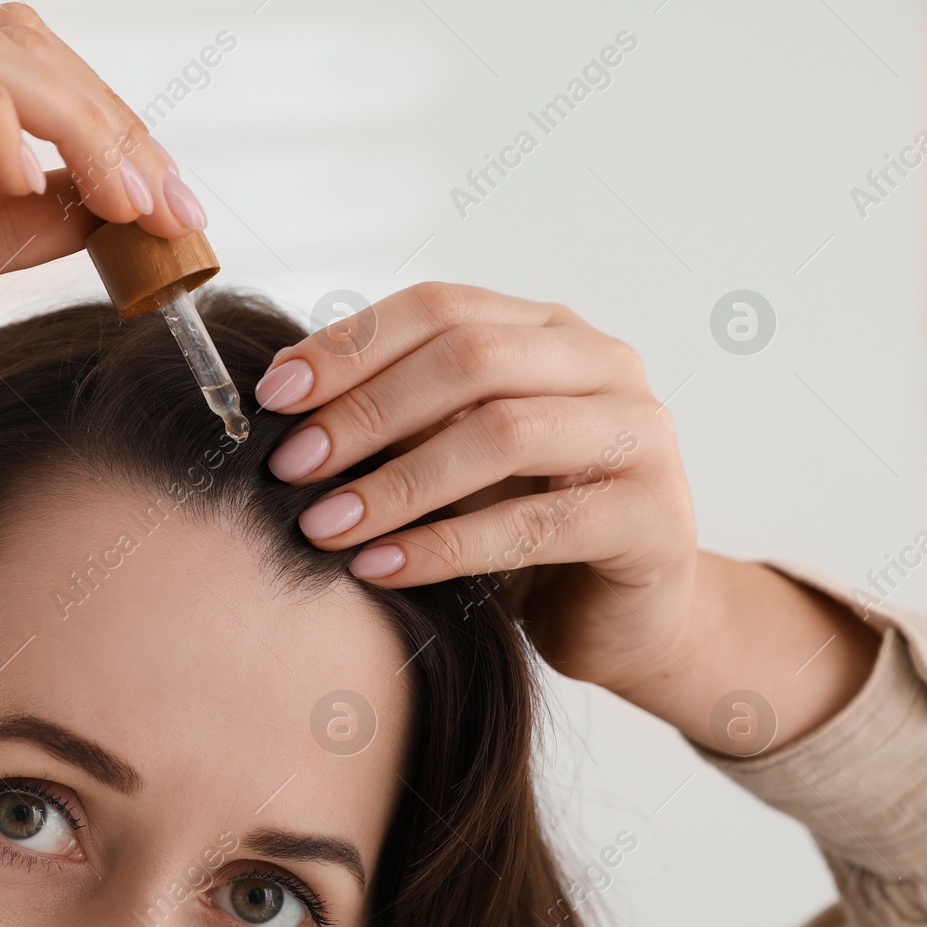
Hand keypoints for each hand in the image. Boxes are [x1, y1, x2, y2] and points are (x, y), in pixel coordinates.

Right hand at [0, 3, 209, 541]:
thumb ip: (3, 227)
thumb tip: (91, 208)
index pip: (17, 67)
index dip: (105, 123)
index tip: (167, 200)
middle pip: (15, 42)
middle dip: (111, 120)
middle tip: (168, 202)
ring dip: (74, 122)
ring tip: (122, 198)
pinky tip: (24, 182)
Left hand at [253, 281, 881, 753]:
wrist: (621, 618)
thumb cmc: (522, 525)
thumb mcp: (453, 456)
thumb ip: (396, 416)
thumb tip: (280, 395)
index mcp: (548, 331)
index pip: (440, 307)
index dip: (351, 345)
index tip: (274, 395)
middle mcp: (603, 366)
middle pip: (470, 359)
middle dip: (365, 412)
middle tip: (290, 467)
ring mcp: (640, 437)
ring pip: (503, 435)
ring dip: (398, 483)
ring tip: (323, 524)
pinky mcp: (653, 519)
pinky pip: (534, 525)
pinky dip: (444, 547)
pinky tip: (380, 569)